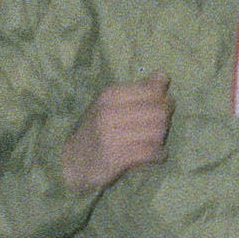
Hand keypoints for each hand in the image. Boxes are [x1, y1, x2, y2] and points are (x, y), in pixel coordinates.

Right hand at [59, 74, 170, 193]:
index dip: (165, 99)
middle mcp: (108, 113)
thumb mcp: (111, 103)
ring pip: (156, 132)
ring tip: (156, 142)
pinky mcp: (115, 158)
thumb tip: (163, 76)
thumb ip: (138, 90)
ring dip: (162, 138)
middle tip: (162, 127)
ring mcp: (111, 136)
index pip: (153, 91)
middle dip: (166, 120)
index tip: (163, 108)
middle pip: (158, 112)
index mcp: (109, 94)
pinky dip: (159, 154)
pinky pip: (150, 153)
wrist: (73, 161)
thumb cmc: (97, 129)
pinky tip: (157, 156)